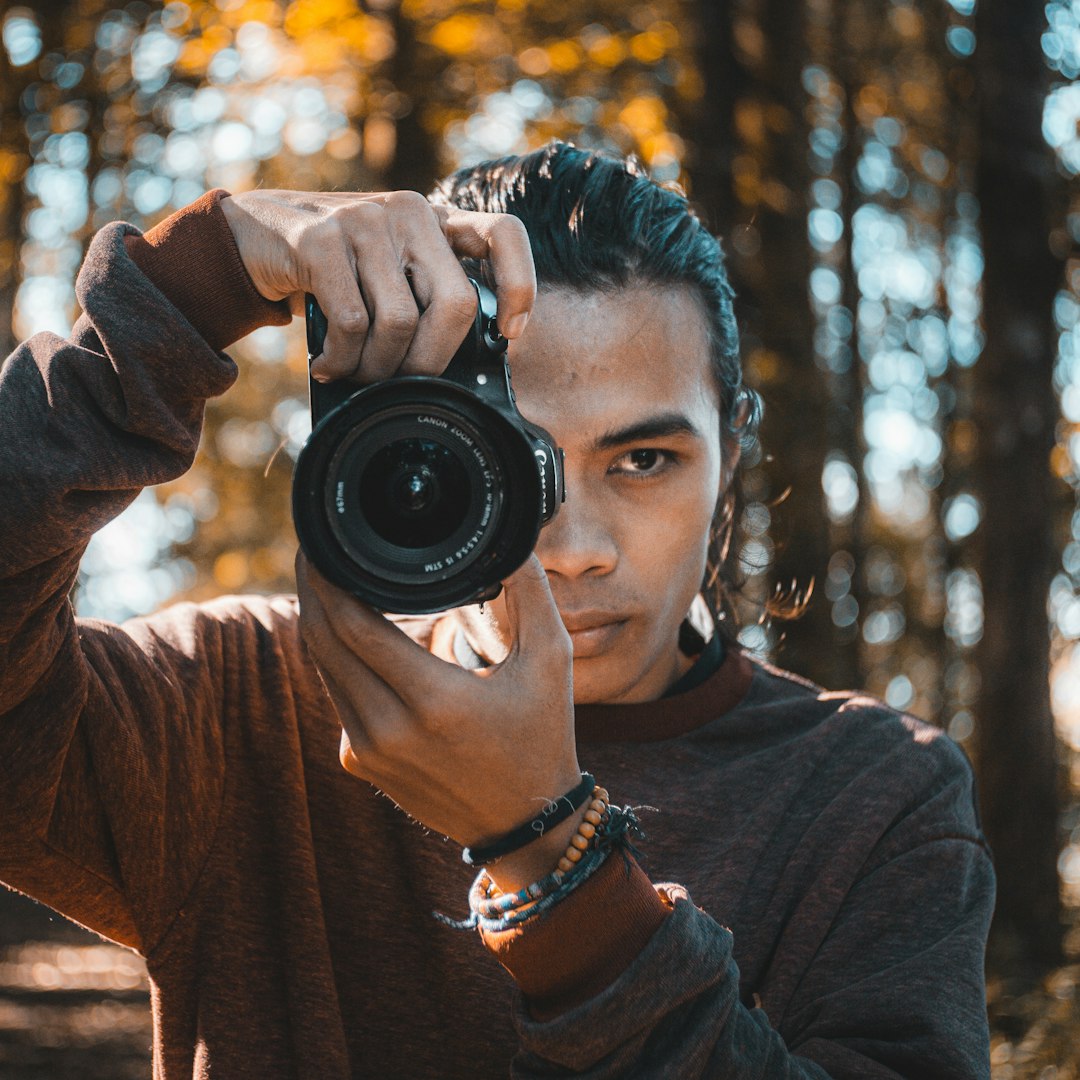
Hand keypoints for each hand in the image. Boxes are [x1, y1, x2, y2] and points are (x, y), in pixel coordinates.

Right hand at [219, 189, 535, 382]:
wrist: (252, 236)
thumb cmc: (334, 271)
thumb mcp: (387, 272)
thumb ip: (423, 296)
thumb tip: (456, 372)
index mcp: (435, 220)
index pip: (503, 235)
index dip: (519, 286)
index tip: (510, 334)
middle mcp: (409, 211)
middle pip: (456, 305)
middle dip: (431, 361)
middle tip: (403, 382)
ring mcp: (365, 221)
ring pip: (400, 322)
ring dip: (377, 368)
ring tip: (355, 373)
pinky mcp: (321, 240)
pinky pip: (353, 323)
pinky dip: (342, 359)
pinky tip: (327, 364)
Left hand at [296, 553, 582, 890]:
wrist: (524, 823)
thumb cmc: (542, 736)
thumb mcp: (552, 660)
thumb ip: (530, 593)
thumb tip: (508, 540)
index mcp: (434, 700)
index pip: (354, 627)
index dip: (328, 580)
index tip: (325, 545)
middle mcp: (389, 730)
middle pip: (323, 643)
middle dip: (313, 591)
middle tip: (317, 551)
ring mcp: (368, 752)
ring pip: (324, 669)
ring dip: (321, 623)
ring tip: (330, 582)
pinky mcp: (360, 764)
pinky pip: (336, 697)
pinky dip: (338, 660)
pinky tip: (351, 633)